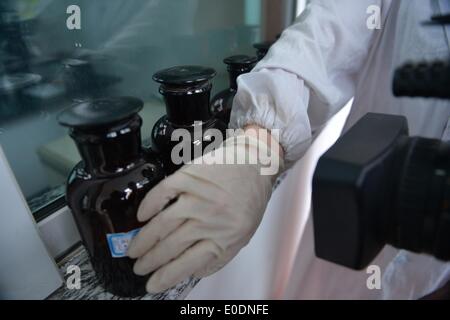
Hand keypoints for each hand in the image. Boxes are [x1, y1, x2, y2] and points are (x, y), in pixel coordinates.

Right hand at [127, 129, 282, 292]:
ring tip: (133, 250)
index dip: (166, 277)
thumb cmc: (250, 200)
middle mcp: (210, 220)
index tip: (151, 284)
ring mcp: (198, 197)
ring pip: (163, 224)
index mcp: (225, 237)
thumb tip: (192, 271)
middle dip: (150, 261)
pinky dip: (149, 205)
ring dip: (144, 240)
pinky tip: (141, 216)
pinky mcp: (189, 177)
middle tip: (138, 267)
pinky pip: (162, 193)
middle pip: (171, 246)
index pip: (188, 263)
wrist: (255, 164)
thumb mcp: (243, 234)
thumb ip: (220, 255)